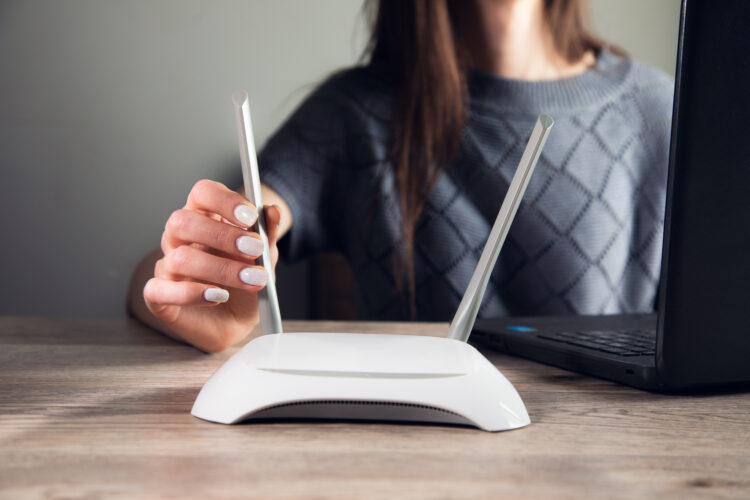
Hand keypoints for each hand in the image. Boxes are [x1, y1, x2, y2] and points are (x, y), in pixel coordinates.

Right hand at [142, 179, 280, 351]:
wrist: (237, 322)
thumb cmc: (244, 284)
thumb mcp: (264, 259)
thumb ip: (267, 235)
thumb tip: (273, 211)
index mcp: (204, 218)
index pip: (202, 193)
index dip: (224, 201)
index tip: (250, 217)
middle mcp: (180, 238)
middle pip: (183, 221)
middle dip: (222, 235)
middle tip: (254, 250)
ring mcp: (166, 266)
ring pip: (178, 258)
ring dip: (220, 270)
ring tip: (251, 280)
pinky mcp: (158, 296)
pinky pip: (158, 290)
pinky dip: (191, 294)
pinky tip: (218, 297)